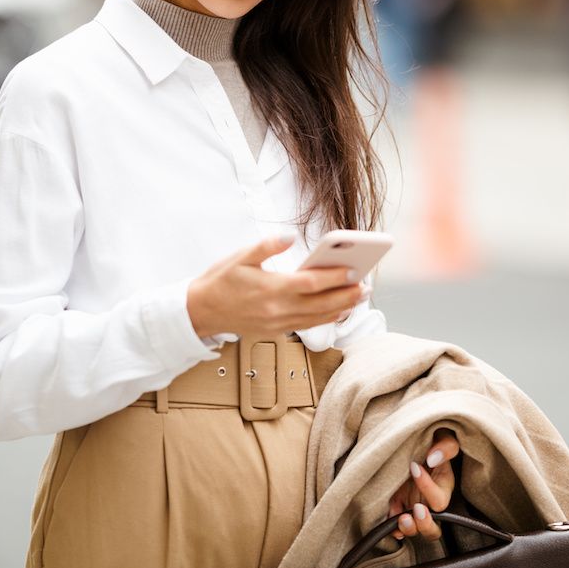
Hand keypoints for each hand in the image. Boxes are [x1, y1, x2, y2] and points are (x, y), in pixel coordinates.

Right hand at [187, 236, 365, 338]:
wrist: (201, 311)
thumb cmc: (221, 280)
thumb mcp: (240, 256)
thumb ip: (267, 246)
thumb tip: (289, 236)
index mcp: (270, 289)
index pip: (310, 284)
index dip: (334, 277)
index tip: (353, 270)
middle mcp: (277, 310)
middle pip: (320, 305)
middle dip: (346, 296)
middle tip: (366, 286)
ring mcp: (277, 324)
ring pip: (317, 319)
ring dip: (340, 309)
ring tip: (359, 298)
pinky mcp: (276, 331)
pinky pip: (307, 326)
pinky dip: (326, 319)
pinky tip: (338, 311)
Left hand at [388, 429, 459, 540]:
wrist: (409, 438)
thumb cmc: (431, 439)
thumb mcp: (443, 437)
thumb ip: (445, 447)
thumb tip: (432, 458)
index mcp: (443, 487)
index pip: (439, 499)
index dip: (428, 487)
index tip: (414, 467)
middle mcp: (428, 501)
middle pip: (433, 527)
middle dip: (425, 524)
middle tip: (417, 510)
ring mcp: (411, 504)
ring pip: (415, 529)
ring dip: (408, 528)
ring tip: (401, 519)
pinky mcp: (396, 504)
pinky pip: (394, 523)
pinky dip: (390, 526)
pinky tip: (388, 520)